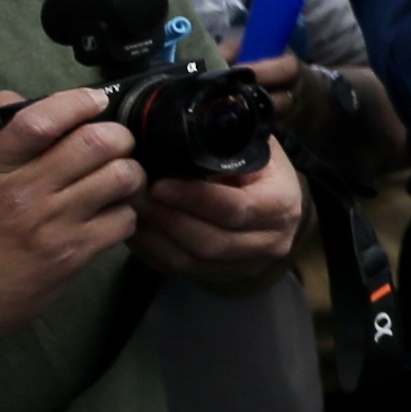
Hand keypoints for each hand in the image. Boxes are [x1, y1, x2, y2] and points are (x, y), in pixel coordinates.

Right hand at [0, 89, 143, 357]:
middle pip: (96, 142)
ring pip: (120, 178)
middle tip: (116, 147)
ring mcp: (51, 224)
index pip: (41, 119)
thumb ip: (1, 143)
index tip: (95, 101)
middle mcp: (24, 191)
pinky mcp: (71, 256)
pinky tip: (111, 218)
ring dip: (129, 175)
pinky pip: (122, 220)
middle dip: (118, 138)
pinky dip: (125, 214)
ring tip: (119, 182)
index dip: (78, 101)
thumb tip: (12, 97)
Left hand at [138, 146, 308, 283]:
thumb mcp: (253, 147)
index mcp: (281, 204)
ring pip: (191, 261)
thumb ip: (226, 144)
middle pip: (210, 241)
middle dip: (166, 219)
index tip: (157, 184)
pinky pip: (181, 271)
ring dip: (155, 238)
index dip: (193, 198)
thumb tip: (181, 134)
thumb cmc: (259, 166)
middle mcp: (270, 241)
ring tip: (129, 211)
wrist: (275, 202)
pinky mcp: (223, 276)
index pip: (235, 208)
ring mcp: (247, 265)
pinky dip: (153, 252)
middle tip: (133, 196)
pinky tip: (136, 230)